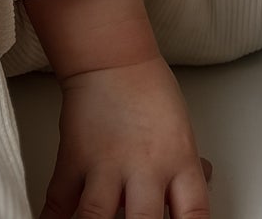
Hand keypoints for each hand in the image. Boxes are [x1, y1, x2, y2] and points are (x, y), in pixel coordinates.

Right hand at [40, 54, 211, 218]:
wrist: (112, 58)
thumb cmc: (151, 92)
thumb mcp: (182, 133)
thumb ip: (186, 170)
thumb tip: (203, 186)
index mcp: (179, 164)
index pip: (194, 217)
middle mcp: (144, 169)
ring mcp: (106, 166)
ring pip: (97, 218)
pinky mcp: (73, 160)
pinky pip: (58, 201)